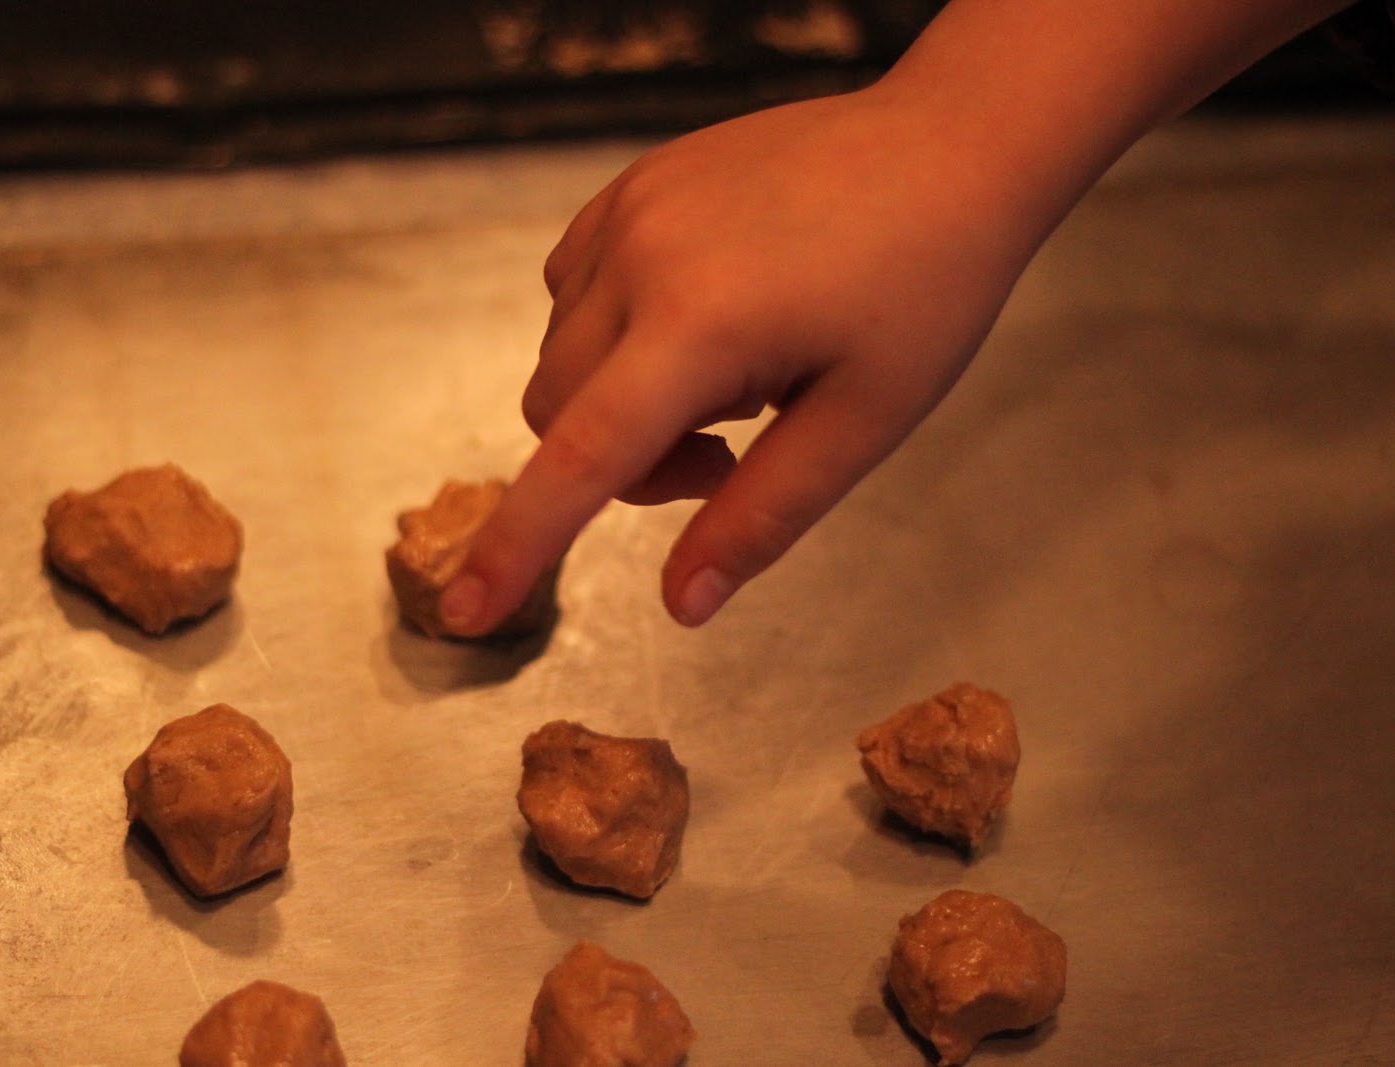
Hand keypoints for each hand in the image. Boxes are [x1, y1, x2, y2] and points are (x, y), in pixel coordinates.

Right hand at [440, 82, 1049, 633]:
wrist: (949, 146)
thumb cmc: (927, 284)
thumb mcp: (862, 423)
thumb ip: (760, 519)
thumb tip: (682, 608)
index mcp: (700, 323)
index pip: (579, 460)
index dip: (517, 547)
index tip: (464, 613)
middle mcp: (639, 257)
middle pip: (555, 413)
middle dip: (622, 462)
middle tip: (729, 447)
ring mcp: (628, 210)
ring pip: (560, 355)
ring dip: (618, 398)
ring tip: (732, 373)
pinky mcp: (631, 185)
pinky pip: (572, 289)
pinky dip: (611, 334)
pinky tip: (700, 319)